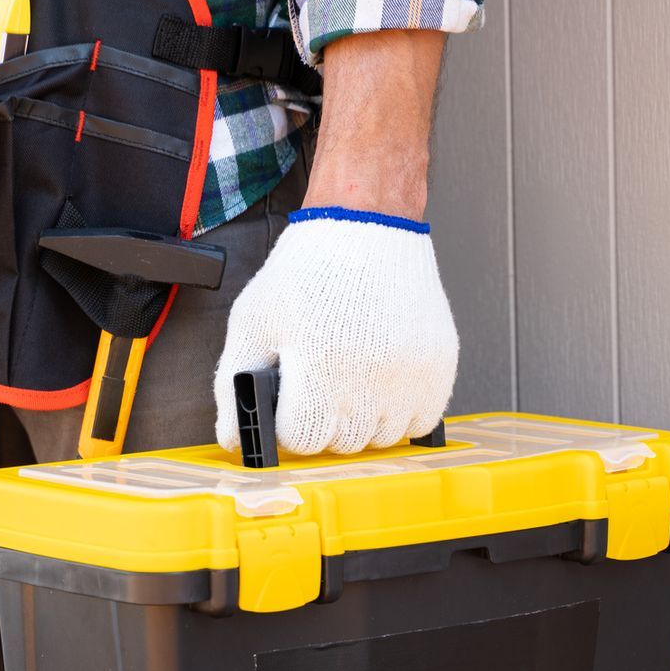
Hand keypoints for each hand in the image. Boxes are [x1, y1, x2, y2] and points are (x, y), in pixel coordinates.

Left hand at [212, 208, 456, 455]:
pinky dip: (400, 414)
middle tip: (321, 383)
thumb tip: (232, 439)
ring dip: (363, 422)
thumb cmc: (308, 272)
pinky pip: (419, 423)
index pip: (300, 440)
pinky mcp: (437, 368)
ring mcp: (409, 375)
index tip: (292, 401)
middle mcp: (369, 378)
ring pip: (381, 439)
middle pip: (341, 444)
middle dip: (324, 422)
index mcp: (319, 368)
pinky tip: (381, 384)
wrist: (366, 226)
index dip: (289, 422)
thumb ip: (232, 384)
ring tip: (351, 380)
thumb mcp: (253, 321)